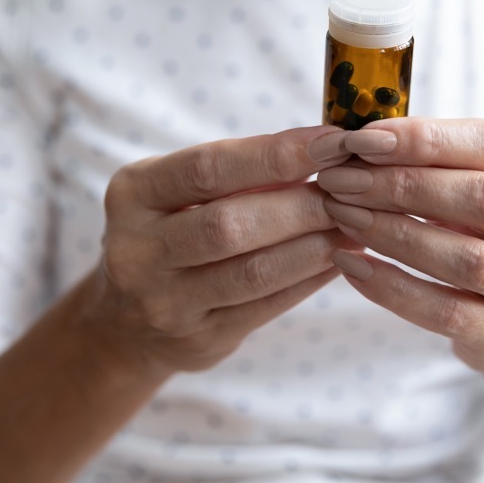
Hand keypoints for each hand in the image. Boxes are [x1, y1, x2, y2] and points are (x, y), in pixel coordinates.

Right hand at [87, 126, 356, 375]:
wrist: (127, 322)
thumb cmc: (174, 232)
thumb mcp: (182, 192)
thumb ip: (241, 172)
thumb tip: (326, 148)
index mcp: (133, 193)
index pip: (208, 168)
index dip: (276, 154)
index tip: (332, 142)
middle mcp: (137, 250)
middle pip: (230, 223)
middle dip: (301, 204)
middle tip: (353, 189)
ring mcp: (164, 302)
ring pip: (253, 271)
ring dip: (314, 244)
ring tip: (356, 223)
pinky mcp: (198, 340)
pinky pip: (266, 307)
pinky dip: (310, 278)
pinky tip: (340, 257)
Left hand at [316, 118, 483, 375]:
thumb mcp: (483, 182)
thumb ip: (437, 157)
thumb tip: (360, 136)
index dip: (426, 139)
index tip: (362, 139)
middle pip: (482, 198)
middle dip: (401, 185)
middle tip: (340, 179)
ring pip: (466, 258)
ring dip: (393, 234)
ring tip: (343, 216)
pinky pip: (446, 312)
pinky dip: (393, 288)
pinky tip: (353, 267)